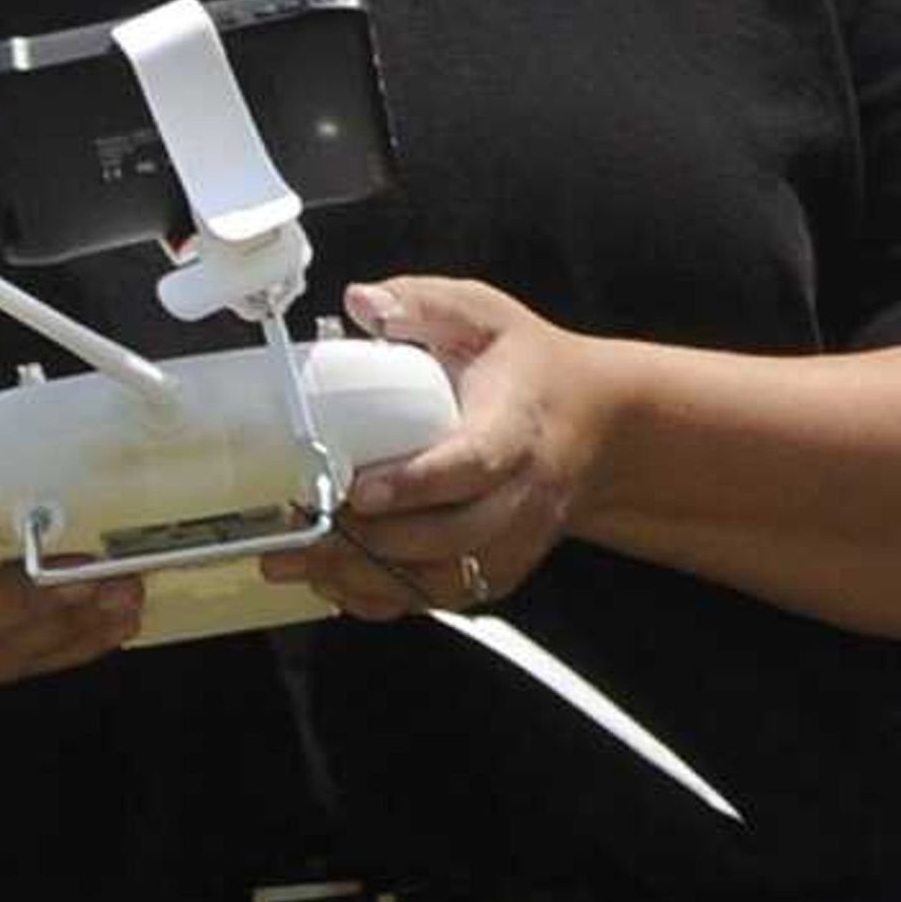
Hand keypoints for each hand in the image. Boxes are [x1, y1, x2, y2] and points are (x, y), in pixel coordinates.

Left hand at [266, 277, 597, 621]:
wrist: (597, 425)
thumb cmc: (531, 369)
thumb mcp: (486, 317)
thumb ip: (424, 303)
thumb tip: (361, 302)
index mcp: (517, 427)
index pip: (471, 464)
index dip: (414, 483)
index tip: (359, 487)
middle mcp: (522, 494)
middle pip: (451, 536)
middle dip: (372, 542)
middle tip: (306, 530)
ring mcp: (514, 540)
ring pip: (441, 579)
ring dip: (368, 577)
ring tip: (304, 560)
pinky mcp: (500, 570)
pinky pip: (439, 598)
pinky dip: (385, 599)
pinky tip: (338, 581)